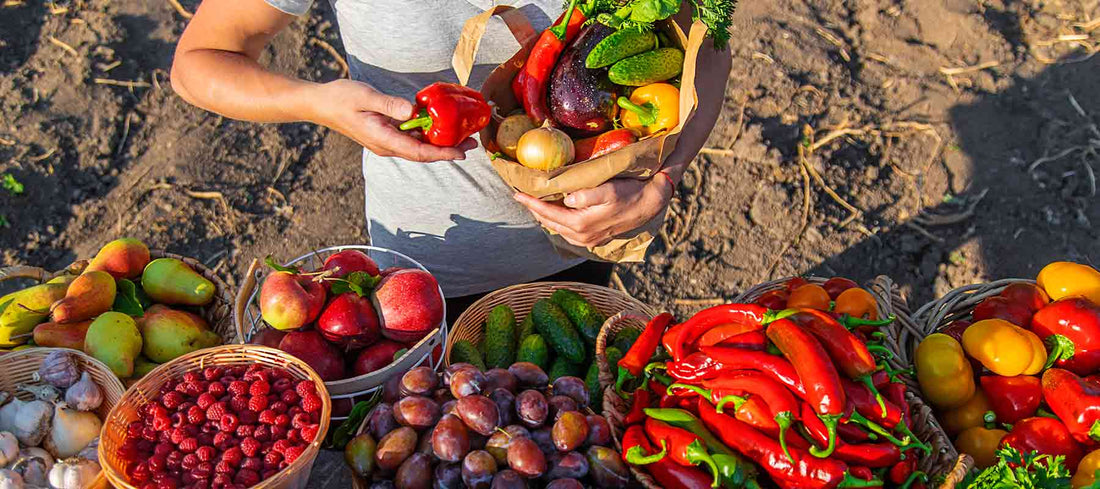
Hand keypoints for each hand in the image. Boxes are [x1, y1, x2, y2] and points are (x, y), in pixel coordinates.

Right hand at [309, 79, 476, 161]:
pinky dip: (428, 136)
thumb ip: (390, 104)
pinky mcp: (386, 136)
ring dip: (440, 145)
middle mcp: (387, 146)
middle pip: (423, 154)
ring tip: (463, 138)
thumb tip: (412, 111)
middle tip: (472, 144)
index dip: (441, 153)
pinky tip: (440, 127)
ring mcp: (386, 142)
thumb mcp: (366, 96)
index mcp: (383, 139)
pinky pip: (411, 140)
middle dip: (448, 151)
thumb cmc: (341, 98)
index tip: (460, 153)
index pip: (418, 152)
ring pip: (418, 148)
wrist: (321, 104)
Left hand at [513, 175, 673, 247]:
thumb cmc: (629, 193)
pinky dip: (556, 222)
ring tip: (533, 204)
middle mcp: (581, 235)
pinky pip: (567, 232)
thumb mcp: (609, 191)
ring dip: (544, 216)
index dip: (531, 203)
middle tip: (520, 196)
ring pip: (557, 228)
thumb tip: (567, 199)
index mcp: (581, 224)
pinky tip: (554, 214)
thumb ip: (587, 196)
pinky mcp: (593, 238)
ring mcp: (587, 239)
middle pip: (549, 222)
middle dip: (533, 209)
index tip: (516, 193)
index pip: (548, 212)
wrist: (649, 204)